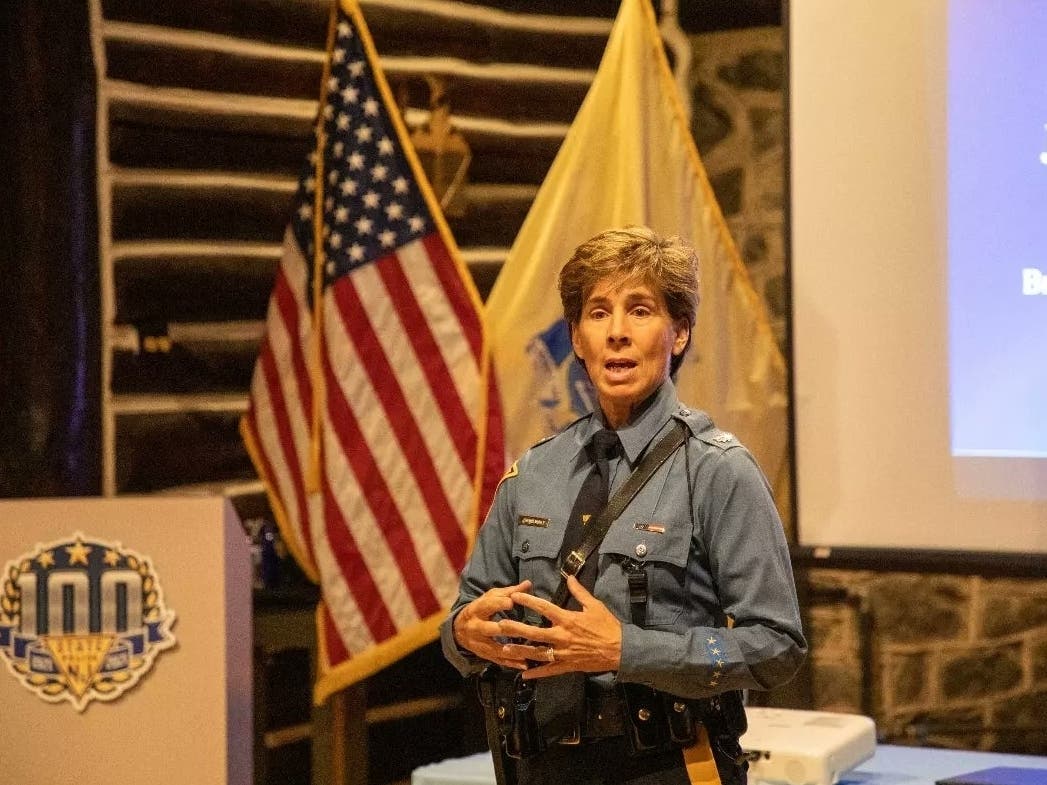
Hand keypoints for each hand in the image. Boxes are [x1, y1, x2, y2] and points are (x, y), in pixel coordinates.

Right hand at [452, 580, 533, 668]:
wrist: (459, 629)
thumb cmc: (480, 609)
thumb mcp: (490, 597)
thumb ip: (509, 592)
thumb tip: (528, 583)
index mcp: (476, 610)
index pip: (487, 606)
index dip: (498, 604)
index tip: (511, 602)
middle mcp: (475, 627)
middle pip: (489, 629)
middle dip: (504, 629)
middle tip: (521, 629)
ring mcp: (478, 643)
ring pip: (495, 649)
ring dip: (511, 651)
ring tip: (528, 653)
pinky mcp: (483, 655)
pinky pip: (498, 660)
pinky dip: (511, 663)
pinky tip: (524, 664)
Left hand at [495, 575, 621, 678]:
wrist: (620, 650)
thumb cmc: (608, 625)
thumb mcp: (595, 605)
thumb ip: (579, 592)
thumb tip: (569, 577)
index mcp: (568, 619)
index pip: (544, 608)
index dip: (528, 601)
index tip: (515, 595)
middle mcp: (562, 636)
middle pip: (534, 632)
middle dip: (515, 628)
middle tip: (500, 625)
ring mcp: (563, 652)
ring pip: (537, 653)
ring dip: (520, 651)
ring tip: (504, 649)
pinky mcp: (567, 665)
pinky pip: (549, 670)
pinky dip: (536, 673)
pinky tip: (523, 674)